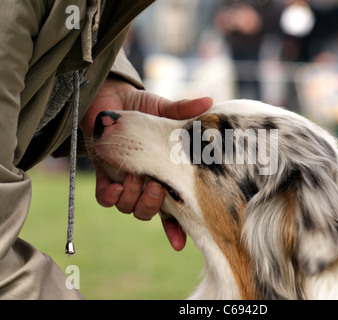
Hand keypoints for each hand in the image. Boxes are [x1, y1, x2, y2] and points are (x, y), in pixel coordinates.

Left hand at [80, 77, 212, 250]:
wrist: (111, 98)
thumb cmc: (142, 106)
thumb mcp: (165, 109)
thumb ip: (184, 110)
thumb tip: (209, 102)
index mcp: (165, 173)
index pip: (173, 206)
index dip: (177, 227)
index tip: (179, 244)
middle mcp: (146, 182)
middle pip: (150, 212)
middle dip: (153, 206)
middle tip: (156, 186)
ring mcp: (126, 181)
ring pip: (129, 208)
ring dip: (133, 197)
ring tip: (135, 175)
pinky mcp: (105, 176)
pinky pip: (106, 199)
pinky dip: (111, 196)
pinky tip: (115, 185)